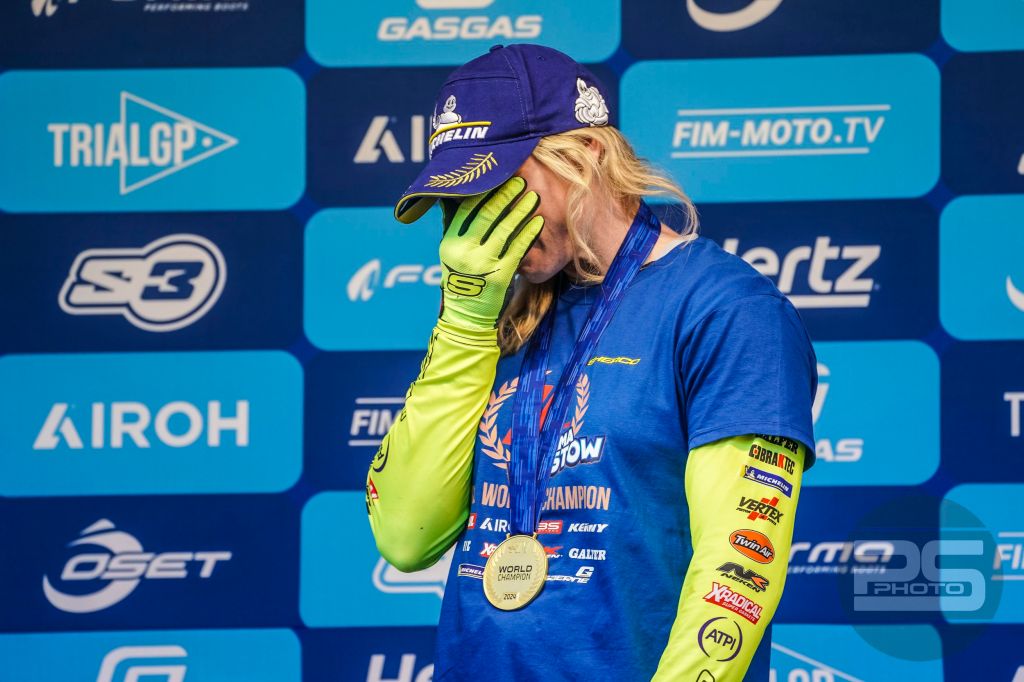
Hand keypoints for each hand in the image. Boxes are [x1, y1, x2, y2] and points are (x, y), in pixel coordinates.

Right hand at [436, 176, 544, 329]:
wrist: (467, 317)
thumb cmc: (463, 282)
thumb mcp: (452, 255)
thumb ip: (458, 231)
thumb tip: (463, 199)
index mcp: (449, 243)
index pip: (465, 209)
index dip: (482, 191)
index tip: (496, 177)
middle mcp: (463, 251)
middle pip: (486, 215)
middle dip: (505, 195)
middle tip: (520, 181)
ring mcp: (482, 264)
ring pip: (504, 229)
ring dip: (521, 210)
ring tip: (533, 196)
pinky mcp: (500, 275)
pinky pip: (518, 249)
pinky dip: (528, 233)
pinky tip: (538, 221)